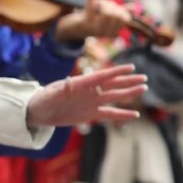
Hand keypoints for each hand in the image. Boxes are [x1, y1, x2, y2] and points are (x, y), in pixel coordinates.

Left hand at [25, 64, 145, 128]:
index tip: (131, 67)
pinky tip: (134, 115)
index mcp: (80, 83)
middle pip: (112, 85)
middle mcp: (89, 91)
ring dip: (128, 94)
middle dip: (127, 81)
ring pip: (114, 97)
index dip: (116, 71)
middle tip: (144, 78)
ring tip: (143, 89)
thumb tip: (69, 81)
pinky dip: (121, 115)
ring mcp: (91, 102)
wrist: (38, 113)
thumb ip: (62, 90)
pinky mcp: (90, 114)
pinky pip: (109, 114)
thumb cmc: (42, 100)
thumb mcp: (50, 95)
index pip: (101, 76)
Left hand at [55, 0, 130, 42]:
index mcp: (112, 33)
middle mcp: (104, 33)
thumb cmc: (91, 21)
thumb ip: (120, 13)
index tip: (112, 9)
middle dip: (111, 5)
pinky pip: (90, 6)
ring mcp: (94, 27)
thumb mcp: (107, 18)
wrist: (69, 30)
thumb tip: (133, 7)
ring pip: (107, 9)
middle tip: (102, 5)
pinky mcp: (84, 21)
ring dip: (103, 2)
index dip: (121, 11)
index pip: (125, 18)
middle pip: (116, 14)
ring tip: (97, 4)